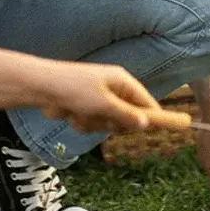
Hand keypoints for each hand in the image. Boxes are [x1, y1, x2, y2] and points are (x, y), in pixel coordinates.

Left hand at [35, 61, 166, 134]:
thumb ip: (125, 115)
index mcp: (121, 81)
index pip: (145, 100)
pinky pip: (92, 125)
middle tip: (106, 119)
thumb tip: (146, 124)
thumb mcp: (104, 104)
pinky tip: (72, 115)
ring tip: (82, 114)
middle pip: (128, 116)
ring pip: (108, 124)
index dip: (154, 115)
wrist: (41, 88)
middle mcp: (112, 89)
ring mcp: (98, 99)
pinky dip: (83, 124)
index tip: (167, 129)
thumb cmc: (74, 89)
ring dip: (95, 124)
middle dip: (116, 123)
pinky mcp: (84, 108)